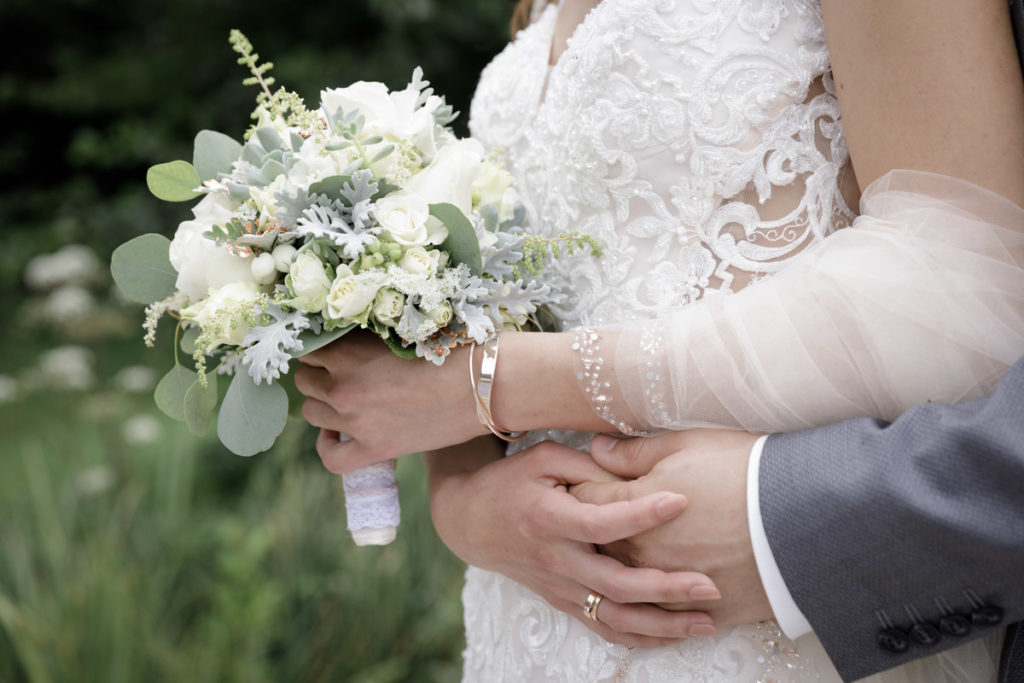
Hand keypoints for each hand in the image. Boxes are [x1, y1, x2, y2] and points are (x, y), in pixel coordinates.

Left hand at [294, 330, 485, 473]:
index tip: (330, 348)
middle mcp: (344, 387)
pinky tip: (336, 434)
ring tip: (345, 398)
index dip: (318, 347)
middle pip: (304, 379)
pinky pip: (331, 457)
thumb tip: (349, 339)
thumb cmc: (451, 347)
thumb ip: (367, 339)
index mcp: (348, 353)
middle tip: (340, 371)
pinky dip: (327, 446)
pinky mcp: (376, 449)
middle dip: (319, 373)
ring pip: (310, 412)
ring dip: (323, 403)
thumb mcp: (400, 333)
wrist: (483, 382)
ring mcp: (356, 422)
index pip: (307, 348)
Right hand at [426, 437, 721, 647]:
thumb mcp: (542, 459)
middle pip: (615, 584)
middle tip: (710, 584)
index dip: (641, 513)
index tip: (682, 500)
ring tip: (706, 622)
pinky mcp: (562, 602)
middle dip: (666, 589)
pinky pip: (604, 627)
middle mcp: (555, 560)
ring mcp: (559, 587)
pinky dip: (640, 637)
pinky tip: (674, 635)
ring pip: (614, 617)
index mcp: (548, 520)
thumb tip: (636, 471)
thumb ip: (588, 466)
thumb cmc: (510, 482)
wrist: (470, 522)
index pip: (600, 522)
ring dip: (662, 625)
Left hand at [571, 429, 774, 625]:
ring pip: (627, 584)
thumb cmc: (745, 470)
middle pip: (599, 545)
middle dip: (598, 530)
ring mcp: (668, 586)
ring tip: (640, 551)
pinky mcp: (699, 609)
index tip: (594, 483)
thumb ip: (633, 452)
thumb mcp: (686, 444)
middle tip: (610, 516)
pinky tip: (670, 583)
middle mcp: (641, 552)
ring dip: (625, 568)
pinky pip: (665, 611)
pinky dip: (660, 600)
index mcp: (632, 509)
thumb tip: (597, 449)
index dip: (587, 487)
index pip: (585, 499)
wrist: (805, 515)